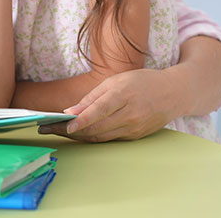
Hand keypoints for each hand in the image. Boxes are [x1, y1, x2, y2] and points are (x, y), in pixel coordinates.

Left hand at [38, 68, 180, 141]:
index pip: (99, 110)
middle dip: (69, 130)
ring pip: (100, 136)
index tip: (63, 125)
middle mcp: (130, 115)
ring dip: (76, 136)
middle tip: (46, 128)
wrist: (174, 93)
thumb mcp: (115, 81)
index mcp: (124, 95)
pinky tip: (75, 134)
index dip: (81, 120)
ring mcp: (134, 128)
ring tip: (55, 131)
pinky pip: (108, 139)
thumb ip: (92, 97)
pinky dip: (90, 137)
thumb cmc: (141, 82)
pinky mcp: (135, 136)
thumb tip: (70, 112)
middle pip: (96, 127)